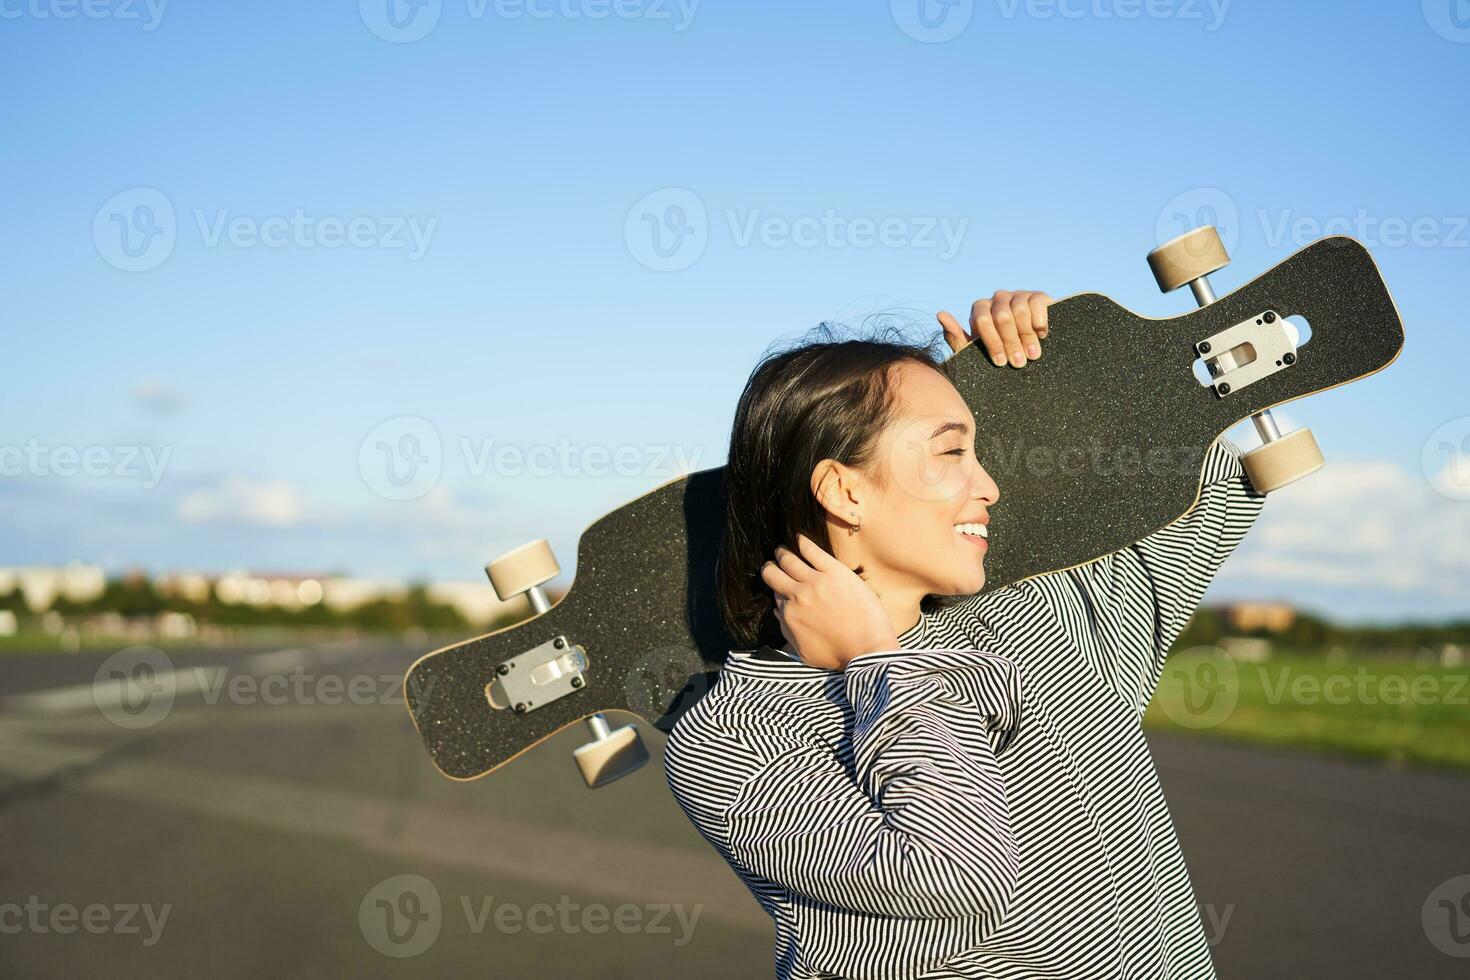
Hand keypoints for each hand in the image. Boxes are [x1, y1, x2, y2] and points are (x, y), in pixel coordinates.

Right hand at [760, 535, 899, 670]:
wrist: (867, 650)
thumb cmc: (838, 655)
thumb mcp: (803, 651)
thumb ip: (786, 629)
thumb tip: (778, 610)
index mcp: (789, 614)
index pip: (775, 593)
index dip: (778, 589)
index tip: (782, 585)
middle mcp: (797, 595)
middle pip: (773, 572)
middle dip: (772, 567)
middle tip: (775, 564)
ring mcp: (816, 581)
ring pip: (789, 559)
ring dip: (784, 553)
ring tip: (784, 550)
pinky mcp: (835, 572)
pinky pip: (812, 550)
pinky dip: (803, 543)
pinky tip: (800, 539)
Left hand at [938, 290, 1052, 366]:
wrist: (1029, 356)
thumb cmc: (999, 354)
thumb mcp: (976, 352)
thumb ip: (956, 337)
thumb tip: (940, 314)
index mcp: (980, 310)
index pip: (982, 320)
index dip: (992, 343)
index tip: (1000, 363)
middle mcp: (998, 298)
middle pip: (1002, 317)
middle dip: (1011, 343)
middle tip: (1018, 363)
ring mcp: (1018, 295)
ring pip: (1020, 311)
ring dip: (1026, 337)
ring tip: (1032, 355)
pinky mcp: (1038, 296)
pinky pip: (1037, 304)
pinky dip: (1039, 322)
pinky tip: (1042, 335)